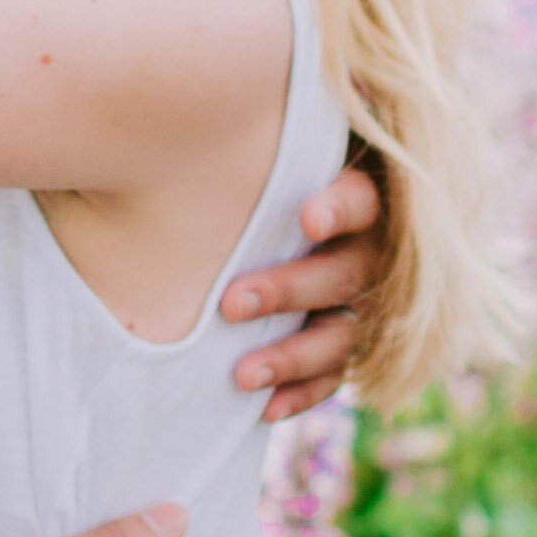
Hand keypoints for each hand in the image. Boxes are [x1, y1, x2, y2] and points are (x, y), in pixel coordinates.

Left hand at [222, 159, 381, 421]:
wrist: (244, 228)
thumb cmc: (239, 180)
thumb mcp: (246, 162)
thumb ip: (235, 159)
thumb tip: (174, 129)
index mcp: (350, 197)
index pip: (361, 199)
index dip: (340, 209)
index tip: (307, 220)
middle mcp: (362, 250)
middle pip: (346, 272)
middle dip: (290, 290)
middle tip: (232, 304)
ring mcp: (354, 303)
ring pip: (341, 333)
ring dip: (293, 356)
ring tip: (242, 375)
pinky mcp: (339, 344)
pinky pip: (333, 377)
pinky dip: (301, 393)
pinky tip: (265, 408)